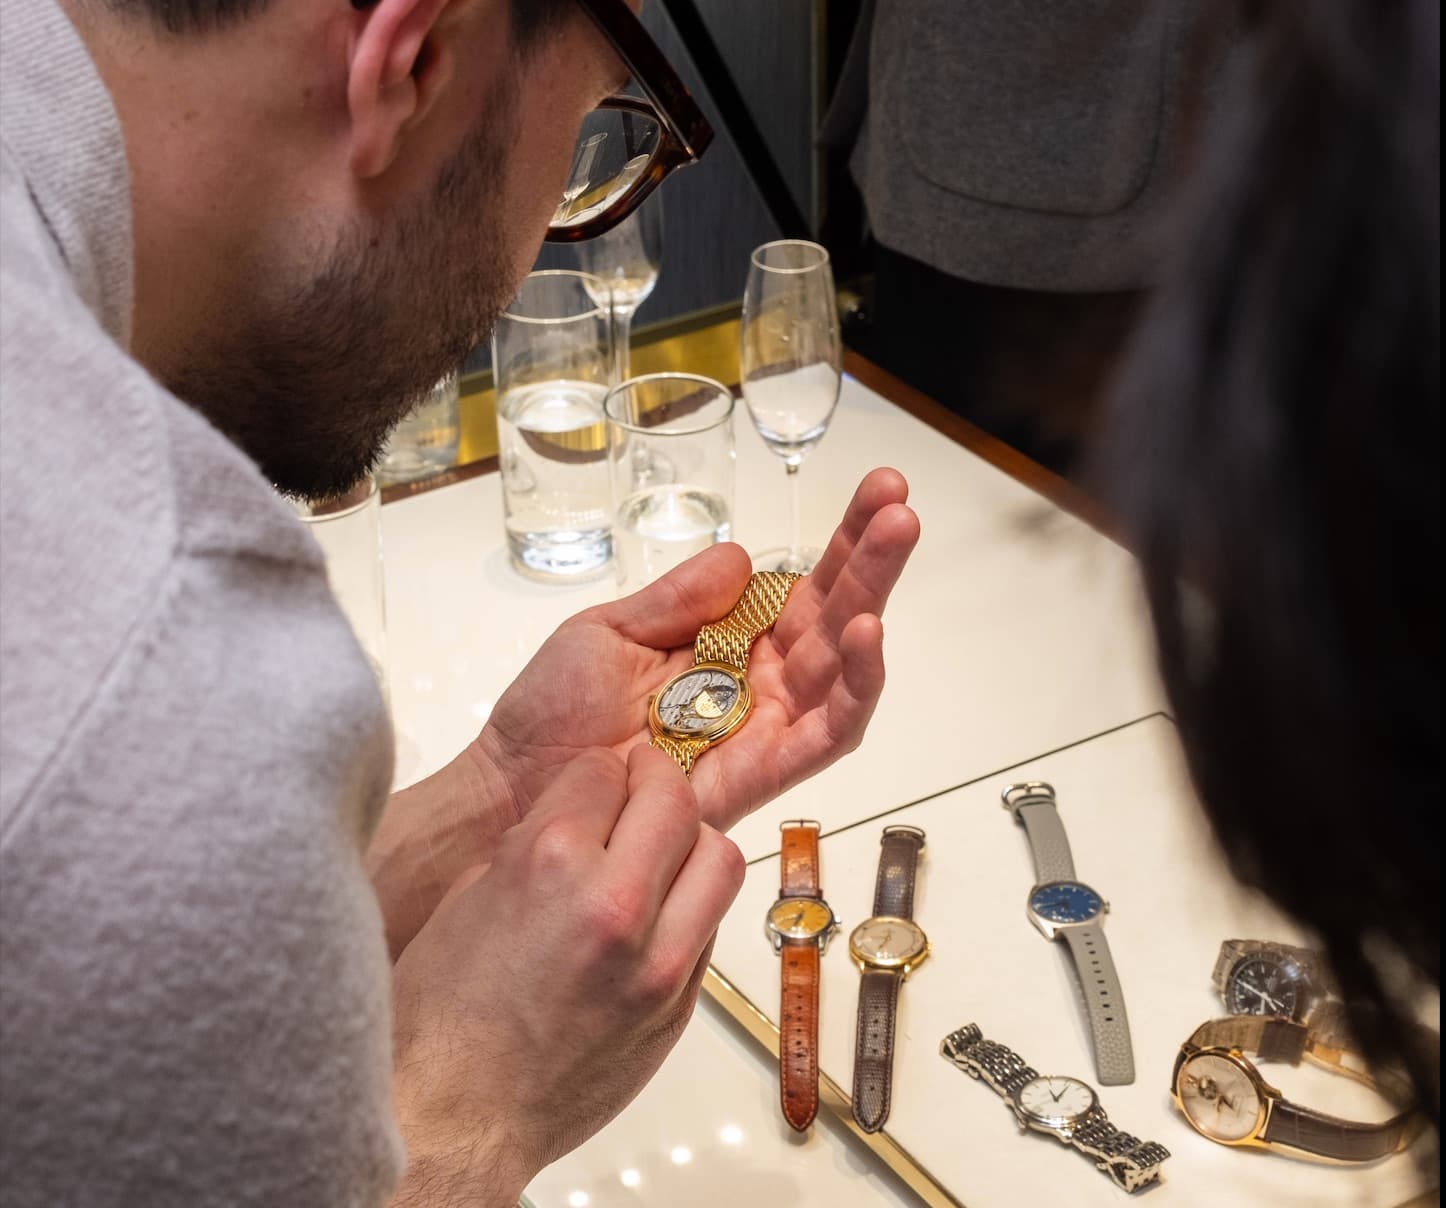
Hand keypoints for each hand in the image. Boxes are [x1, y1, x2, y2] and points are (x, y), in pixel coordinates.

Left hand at [370, 468, 916, 956]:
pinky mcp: (762, 772)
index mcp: (725, 642)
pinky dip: (853, 686)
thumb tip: (743, 557)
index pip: (799, 585)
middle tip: (899, 507)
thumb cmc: (556, 709)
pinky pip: (825, 733)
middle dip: (871, 561)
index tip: (878, 489)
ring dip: (873, 606)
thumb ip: (679, 599)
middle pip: (833, 617)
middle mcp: (756, 682)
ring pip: (841, 667)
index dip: (841, 541)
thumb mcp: (612, 631)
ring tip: (892, 546)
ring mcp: (763, 726)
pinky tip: (865, 635)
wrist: (519, 784)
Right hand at [389, 746, 742, 1204]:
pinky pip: (710, 925)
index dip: (598, 773)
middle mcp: (615, 904)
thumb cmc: (443, 1018)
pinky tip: (655, 914)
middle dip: (656, 782)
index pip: (605, 771)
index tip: (597, 781)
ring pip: (719, 859)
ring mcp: (658, 959)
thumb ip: (533, 844)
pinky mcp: (679, 1003)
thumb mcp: (469, 896)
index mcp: (549, 863)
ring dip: (691, 843)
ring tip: (661, 852)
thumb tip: (578, 816)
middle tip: (641, 789)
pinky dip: (691, 905)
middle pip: (676, 800)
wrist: (455, 1117)